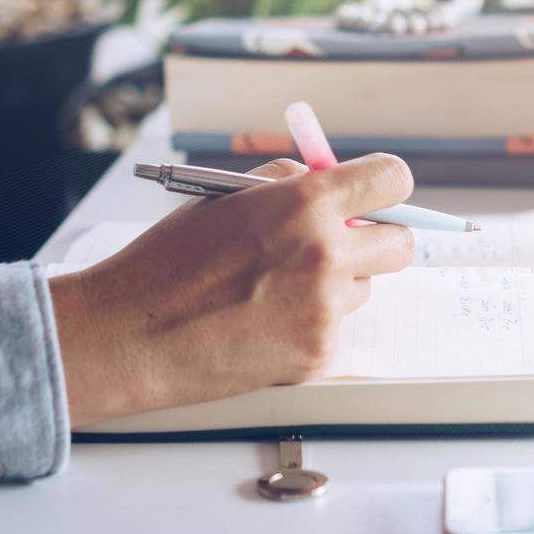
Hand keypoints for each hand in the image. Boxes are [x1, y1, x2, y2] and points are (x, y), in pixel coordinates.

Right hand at [51, 154, 414, 425]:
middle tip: (341, 244)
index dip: (385, 186)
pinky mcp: (318, 355)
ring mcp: (325, 310)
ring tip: (272, 290)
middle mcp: (327, 254)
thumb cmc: (168, 261)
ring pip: (362, 288)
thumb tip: (326, 179)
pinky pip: (333, 330)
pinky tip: (260, 324)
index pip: (392, 179)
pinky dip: (307, 326)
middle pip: (400, 243)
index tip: (376, 194)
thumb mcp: (226, 196)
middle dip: (377, 239)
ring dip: (335, 285)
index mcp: (306, 203)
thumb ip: (287, 184)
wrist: (133, 332)